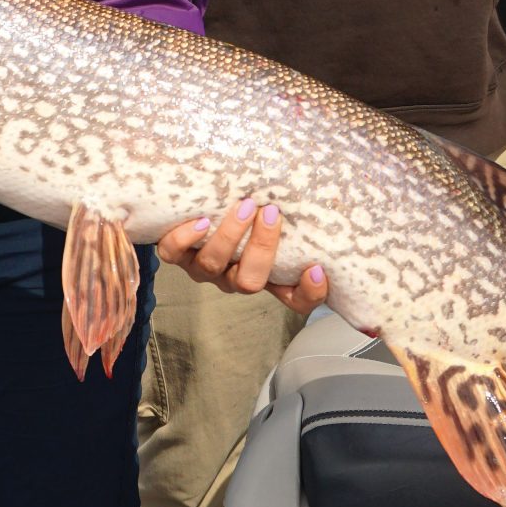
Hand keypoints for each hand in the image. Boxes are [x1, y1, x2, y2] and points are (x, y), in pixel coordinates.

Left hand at [156, 196, 330, 314]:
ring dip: (229, 236)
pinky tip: (200, 221)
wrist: (198, 207)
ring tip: (244, 207)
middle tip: (272, 213)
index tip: (315, 268)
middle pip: (249, 281)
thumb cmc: (246, 216)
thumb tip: (331, 229)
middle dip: (262, 248)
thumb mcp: (275, 224)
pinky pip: (173, 253)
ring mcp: (203, 267)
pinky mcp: (177, 252)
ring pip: (212, 265)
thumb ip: (299, 227)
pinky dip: (184, 239)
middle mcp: (233, 277)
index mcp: (264, 276)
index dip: (307, 293)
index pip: (294, 299)